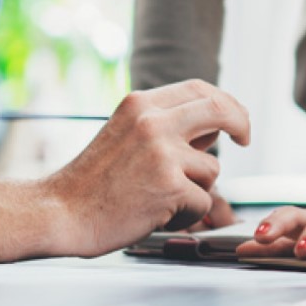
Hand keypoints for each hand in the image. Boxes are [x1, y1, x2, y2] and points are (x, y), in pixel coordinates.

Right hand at [45, 79, 249, 256]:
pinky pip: (203, 202)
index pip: (198, 89)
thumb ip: (162, 126)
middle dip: (241, 123)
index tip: (234, 119)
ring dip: (196, 189)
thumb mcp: (123, 134)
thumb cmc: (90, 182)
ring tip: (160, 200)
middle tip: (245, 139)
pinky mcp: (170, 187)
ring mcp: (163, 153)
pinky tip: (156, 216)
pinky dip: (186, 216)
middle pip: (220, 110)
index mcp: (140, 105)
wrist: (60, 211)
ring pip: (211, 168)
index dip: (225, 102)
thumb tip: (211, 130)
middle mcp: (153, 122)